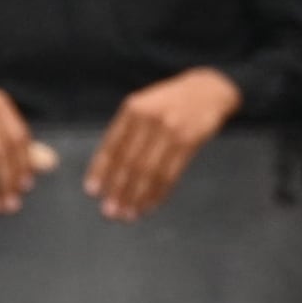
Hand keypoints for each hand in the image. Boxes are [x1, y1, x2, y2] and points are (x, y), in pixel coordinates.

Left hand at [85, 66, 238, 218]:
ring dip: (137, 197)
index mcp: (133, 109)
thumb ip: (126, 131)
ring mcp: (171, 131)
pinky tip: (149, 206)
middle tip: (109, 211)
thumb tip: (106, 169)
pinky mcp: (189, 142)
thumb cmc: (169, 101)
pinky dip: (158, 193)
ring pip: (149, 171)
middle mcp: (150, 119)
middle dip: (118, 189)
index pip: (112, 144)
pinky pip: (170, 174)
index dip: (101, 170)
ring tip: (128, 214)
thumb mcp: (144, 105)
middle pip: (130, 162)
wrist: (208, 88)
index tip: (92, 191)